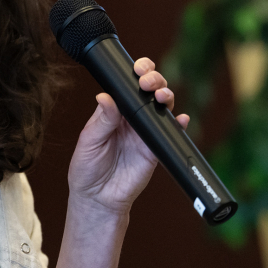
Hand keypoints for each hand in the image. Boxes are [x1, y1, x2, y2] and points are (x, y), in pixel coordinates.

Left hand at [67, 57, 188, 216]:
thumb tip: (105, 96)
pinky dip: (179, 125)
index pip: (127, 85)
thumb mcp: (89, 142)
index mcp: (113, 111)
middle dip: (154, 80)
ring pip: (162, 107)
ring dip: (166, 96)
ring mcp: (145, 133)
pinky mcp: (155, 149)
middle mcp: (131, 118)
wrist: (98, 199)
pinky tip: (180, 120)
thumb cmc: (86, 168)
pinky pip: (170, 133)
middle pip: (149, 91)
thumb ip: (102, 120)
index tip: (137, 69)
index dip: (136, 73)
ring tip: (161, 97)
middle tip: (148, 83)